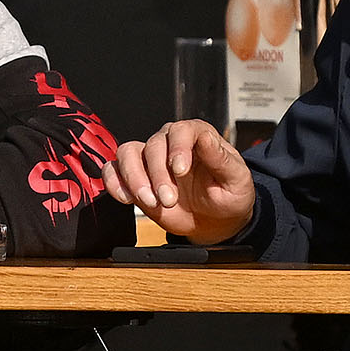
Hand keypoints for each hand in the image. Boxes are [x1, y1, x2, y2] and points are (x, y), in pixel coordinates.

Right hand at [104, 119, 256, 245]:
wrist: (214, 220)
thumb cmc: (228, 196)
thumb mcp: (236, 179)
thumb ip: (221, 159)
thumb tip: (205, 138)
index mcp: (197, 136)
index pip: (181, 130)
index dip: (177, 148)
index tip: (179, 171)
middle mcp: (170, 142)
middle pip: (153, 146)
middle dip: (158, 176)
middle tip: (168, 201)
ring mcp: (149, 159)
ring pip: (127, 153)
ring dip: (134, 179)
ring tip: (149, 202)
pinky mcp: (134, 177)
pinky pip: (112, 171)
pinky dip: (114, 184)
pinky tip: (127, 199)